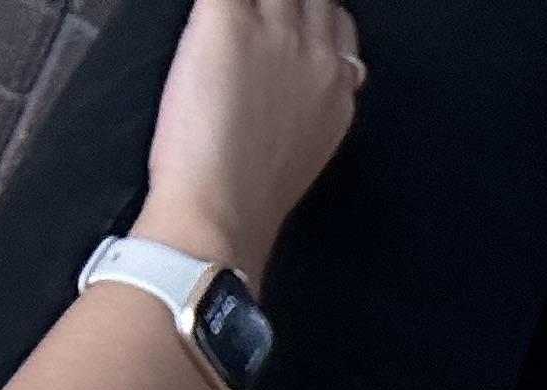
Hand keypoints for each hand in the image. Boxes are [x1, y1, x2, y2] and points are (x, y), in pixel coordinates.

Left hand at [139, 0, 361, 283]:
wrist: (222, 213)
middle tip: (256, 18)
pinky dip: (215, 3)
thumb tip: (288, 97)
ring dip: (251, 2)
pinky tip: (208, 13)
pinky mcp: (226, 20)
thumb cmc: (251, 199)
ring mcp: (273, 32)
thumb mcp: (303, 156)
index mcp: (336, 90)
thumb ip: (305, 112)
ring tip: (230, 17)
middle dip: (287, 0)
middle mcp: (314, 54)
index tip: (290, 21)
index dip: (313, 15)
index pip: (338, 24)